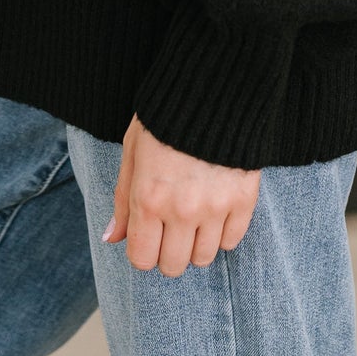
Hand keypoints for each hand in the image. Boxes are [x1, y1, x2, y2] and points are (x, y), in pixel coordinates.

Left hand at [102, 113, 259, 275]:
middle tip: (170, 229)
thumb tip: (112, 238)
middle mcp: (182, 210)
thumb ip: (123, 200)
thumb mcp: (132, 153)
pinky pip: (232, 241)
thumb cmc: (163, 120)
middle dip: (168, 253)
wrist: (211, 90)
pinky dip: (222, 233)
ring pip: (204, 257)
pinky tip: (214, 211)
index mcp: (149, 198)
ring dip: (196, 244)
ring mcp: (216, 207)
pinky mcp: (244, 200)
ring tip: (193, 218)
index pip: (143, 259)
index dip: (142, 251)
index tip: (148, 236)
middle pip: (174, 265)